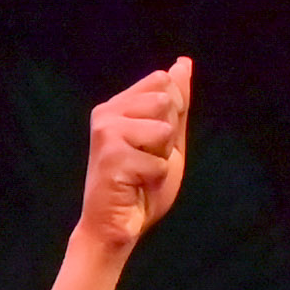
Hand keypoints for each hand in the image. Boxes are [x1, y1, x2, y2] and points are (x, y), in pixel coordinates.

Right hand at [80, 61, 190, 256]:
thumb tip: (183, 63)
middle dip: (169, 139)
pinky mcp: (111, 155)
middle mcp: (108, 111)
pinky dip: (155, 178)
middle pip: (165, 102)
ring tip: (141, 171)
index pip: (164, 84)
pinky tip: (134, 184)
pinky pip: (159, 162)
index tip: (154, 142)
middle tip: (148, 161)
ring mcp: (106, 131)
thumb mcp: (167, 141)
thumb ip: (176, 105)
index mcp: (119, 105)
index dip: (174, 117)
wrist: (118, 225)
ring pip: (163, 130)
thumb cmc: (141, 186)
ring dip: (162, 159)